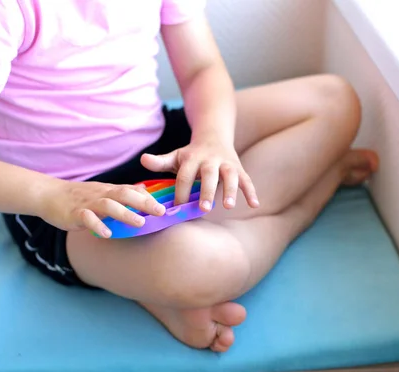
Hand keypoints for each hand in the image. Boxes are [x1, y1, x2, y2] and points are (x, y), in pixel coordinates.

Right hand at [40, 180, 165, 237]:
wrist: (49, 195)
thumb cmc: (79, 196)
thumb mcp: (102, 192)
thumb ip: (122, 193)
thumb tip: (144, 190)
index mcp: (108, 190)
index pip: (132, 190)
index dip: (149, 198)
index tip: (167, 206)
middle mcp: (101, 195)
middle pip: (125, 194)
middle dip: (144, 203)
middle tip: (161, 212)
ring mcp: (87, 204)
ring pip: (108, 205)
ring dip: (125, 213)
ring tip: (139, 223)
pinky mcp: (74, 214)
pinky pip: (87, 218)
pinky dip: (97, 225)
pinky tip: (107, 234)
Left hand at [141, 140, 258, 210]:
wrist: (214, 136)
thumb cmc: (191, 155)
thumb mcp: (175, 156)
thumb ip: (160, 161)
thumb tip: (142, 159)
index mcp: (192, 158)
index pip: (185, 175)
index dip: (181, 191)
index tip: (178, 208)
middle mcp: (210, 160)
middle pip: (208, 175)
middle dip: (206, 191)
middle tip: (204, 208)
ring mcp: (226, 163)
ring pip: (230, 175)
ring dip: (230, 190)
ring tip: (228, 206)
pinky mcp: (239, 168)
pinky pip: (247, 180)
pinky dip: (251, 191)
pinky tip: (255, 205)